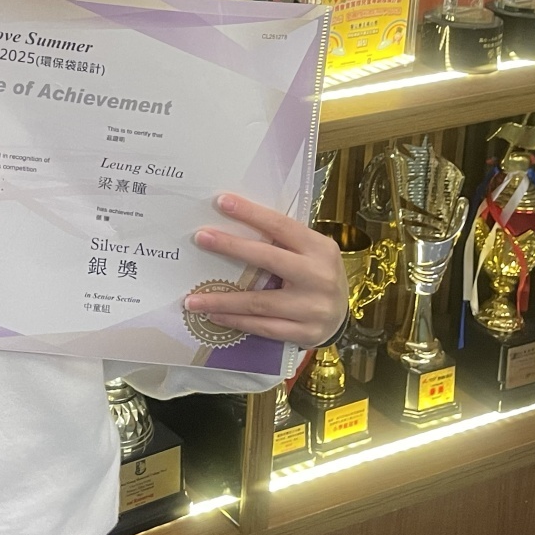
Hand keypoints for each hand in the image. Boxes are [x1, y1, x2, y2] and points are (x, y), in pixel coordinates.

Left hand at [185, 194, 346, 347]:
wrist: (343, 316)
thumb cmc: (317, 274)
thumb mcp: (310, 252)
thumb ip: (282, 242)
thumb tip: (233, 225)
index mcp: (320, 248)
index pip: (281, 226)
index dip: (251, 213)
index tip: (221, 201)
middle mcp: (318, 276)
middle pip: (267, 258)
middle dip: (230, 246)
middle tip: (200, 238)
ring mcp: (313, 308)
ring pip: (258, 302)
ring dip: (221, 299)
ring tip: (192, 299)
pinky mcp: (305, 333)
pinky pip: (262, 327)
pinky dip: (235, 321)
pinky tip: (214, 316)